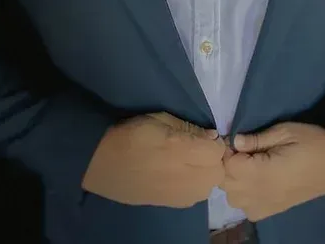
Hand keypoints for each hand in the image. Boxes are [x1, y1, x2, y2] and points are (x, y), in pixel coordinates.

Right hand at [82, 111, 225, 207]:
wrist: (104, 164)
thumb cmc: (133, 134)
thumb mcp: (162, 119)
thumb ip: (190, 128)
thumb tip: (212, 136)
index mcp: (184, 150)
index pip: (220, 149)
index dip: (214, 140)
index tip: (204, 135)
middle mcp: (187, 177)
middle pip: (218, 170)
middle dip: (212, 159)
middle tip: (196, 148)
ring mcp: (181, 195)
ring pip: (209, 185)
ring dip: (205, 173)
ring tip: (186, 162)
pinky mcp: (173, 205)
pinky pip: (195, 194)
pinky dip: (194, 184)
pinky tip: (178, 174)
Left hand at [220, 122, 324, 221]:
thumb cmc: (312, 142)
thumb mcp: (284, 131)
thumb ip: (257, 139)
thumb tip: (234, 141)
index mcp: (264, 173)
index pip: (228, 166)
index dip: (227, 150)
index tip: (235, 138)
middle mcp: (261, 194)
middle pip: (227, 184)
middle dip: (228, 165)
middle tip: (242, 148)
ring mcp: (267, 206)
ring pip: (234, 198)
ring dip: (234, 181)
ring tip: (247, 163)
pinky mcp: (273, 210)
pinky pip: (247, 209)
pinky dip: (244, 195)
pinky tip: (255, 179)